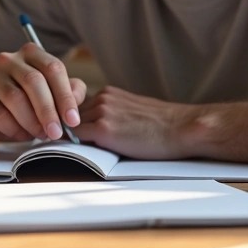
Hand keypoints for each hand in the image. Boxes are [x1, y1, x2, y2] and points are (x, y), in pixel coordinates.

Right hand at [0, 42, 86, 140]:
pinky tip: (20, 134)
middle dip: (48, 111)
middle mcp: (9, 59)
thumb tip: (76, 97)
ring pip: (15, 98)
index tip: (73, 120)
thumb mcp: (53, 96)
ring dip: (31, 122)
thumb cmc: (28, 103)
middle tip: (55, 132)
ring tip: (39, 135)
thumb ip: (70, 92)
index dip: (65, 96)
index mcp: (32, 53)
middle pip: (34, 81)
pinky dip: (13, 128)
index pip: (53, 68)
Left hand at [73, 86, 199, 159]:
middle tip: (66, 143)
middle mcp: (103, 99)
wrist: (181, 128)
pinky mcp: (103, 130)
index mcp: (109, 93)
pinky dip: (70, 145)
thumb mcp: (133, 109)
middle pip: (71, 116)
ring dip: (71, 139)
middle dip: (69, 130)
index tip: (68, 132)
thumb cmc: (164, 125)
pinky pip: (75, 137)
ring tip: (70, 151)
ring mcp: (102, 113)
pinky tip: (71, 154)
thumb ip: (113, 113)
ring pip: (71, 126)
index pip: (79, 108)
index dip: (73, 122)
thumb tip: (98, 127)